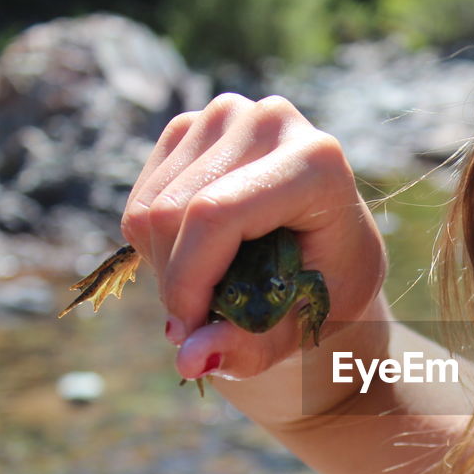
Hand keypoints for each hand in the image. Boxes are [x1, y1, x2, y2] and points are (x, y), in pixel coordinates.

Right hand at [121, 93, 386, 380]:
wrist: (332, 254)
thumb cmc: (328, 290)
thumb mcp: (304, 326)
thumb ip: (250, 345)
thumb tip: (188, 358)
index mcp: (317, 162)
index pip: (218, 214)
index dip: (190, 279)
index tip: (188, 332)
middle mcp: (271, 121)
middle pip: (175, 212)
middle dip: (178, 282)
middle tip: (206, 320)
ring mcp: (228, 114)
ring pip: (150, 209)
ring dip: (167, 268)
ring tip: (214, 287)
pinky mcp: (192, 126)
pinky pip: (141, 200)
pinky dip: (157, 245)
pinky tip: (201, 254)